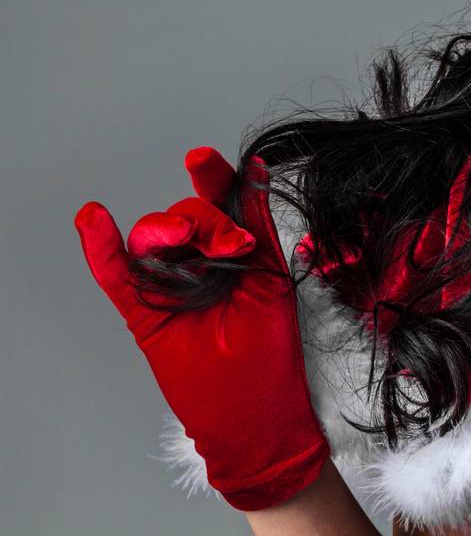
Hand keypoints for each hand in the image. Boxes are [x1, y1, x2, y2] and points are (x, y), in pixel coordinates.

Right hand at [75, 148, 330, 510]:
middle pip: (188, 216)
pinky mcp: (145, 314)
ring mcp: (170, 287)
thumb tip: (254, 170)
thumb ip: (256, 226)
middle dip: (207, 219)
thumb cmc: (270, 352)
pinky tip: (93, 220)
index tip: (202, 160)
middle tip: (232, 245)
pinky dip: (102, 249)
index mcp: (234, 250)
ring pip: (153, 237)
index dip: (213, 177)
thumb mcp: (271, 279)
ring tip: (185, 240)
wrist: (255, 416)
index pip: (219, 201)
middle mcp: (199, 263)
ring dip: (166, 229)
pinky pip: (117, 276)